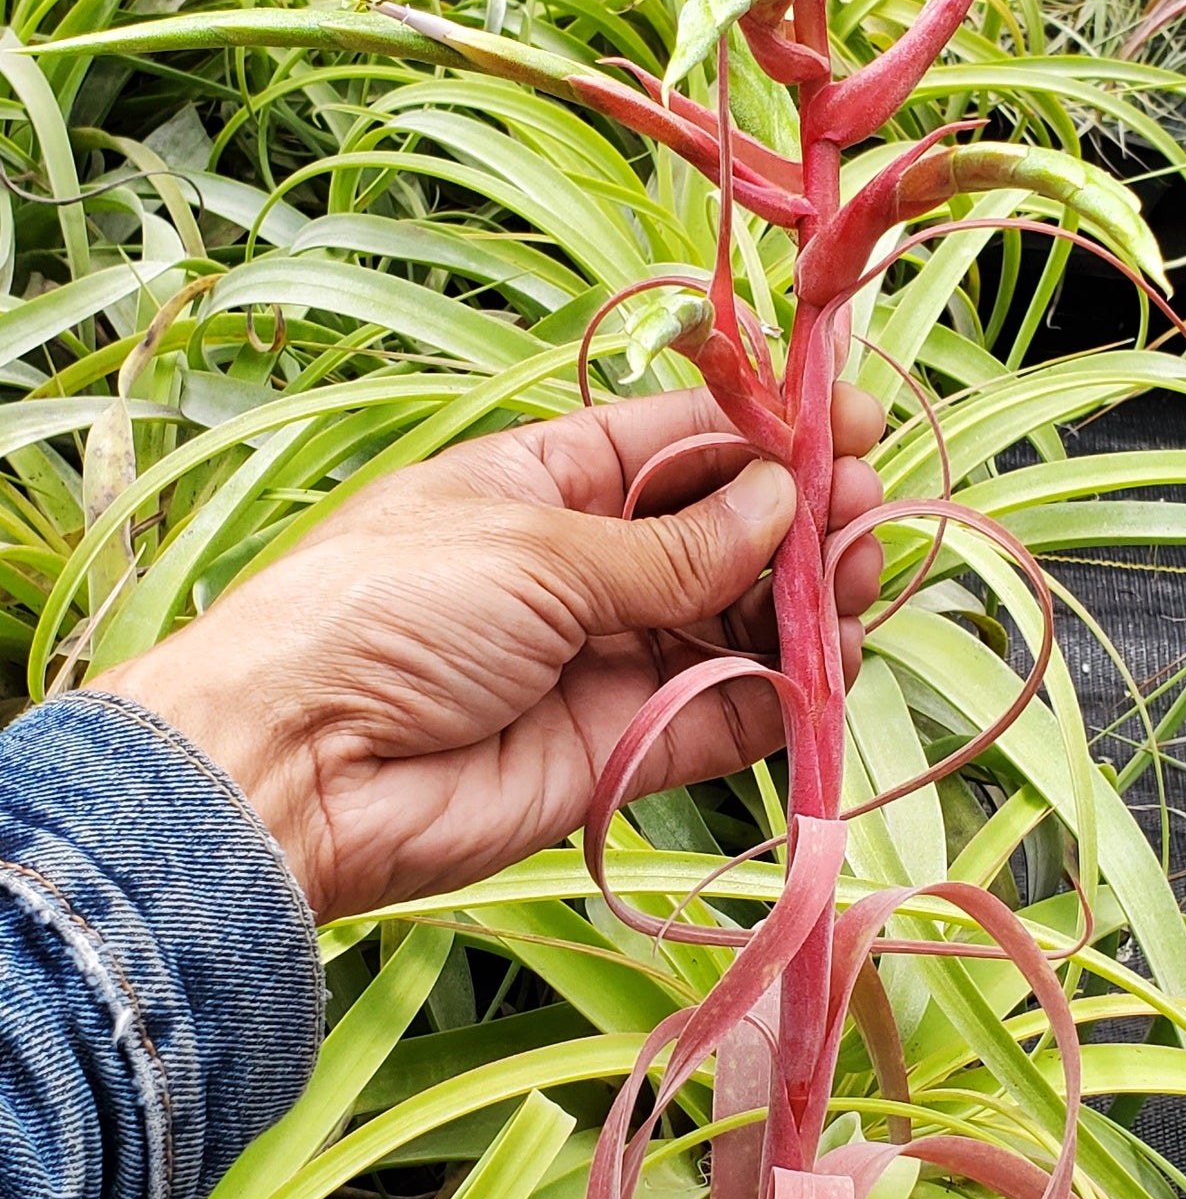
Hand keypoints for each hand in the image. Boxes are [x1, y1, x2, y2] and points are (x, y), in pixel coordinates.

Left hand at [96, 388, 884, 917]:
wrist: (301, 770)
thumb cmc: (383, 613)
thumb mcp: (533, 545)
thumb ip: (670, 544)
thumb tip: (778, 502)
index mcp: (546, 483)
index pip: (680, 444)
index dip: (769, 436)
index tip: (856, 427)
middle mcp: (585, 567)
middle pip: (726, 535)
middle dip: (805, 520)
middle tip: (870, 515)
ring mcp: (607, 662)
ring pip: (739, 626)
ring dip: (808, 603)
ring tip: (862, 584)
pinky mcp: (622, 751)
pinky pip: (725, 719)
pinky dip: (785, 697)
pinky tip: (832, 666)